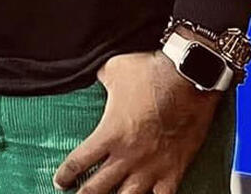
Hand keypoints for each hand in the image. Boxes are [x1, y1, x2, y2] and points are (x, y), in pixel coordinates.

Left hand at [54, 51, 220, 193]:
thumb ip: (102, 80)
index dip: (65, 175)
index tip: (60, 182)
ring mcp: (152, 167)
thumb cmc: (150, 72)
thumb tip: (98, 77)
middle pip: (97, 188)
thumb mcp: (114, 69)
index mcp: (109, 134)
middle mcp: (128, 156)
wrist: (190, 76)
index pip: (78, 162)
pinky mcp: (174, 170)